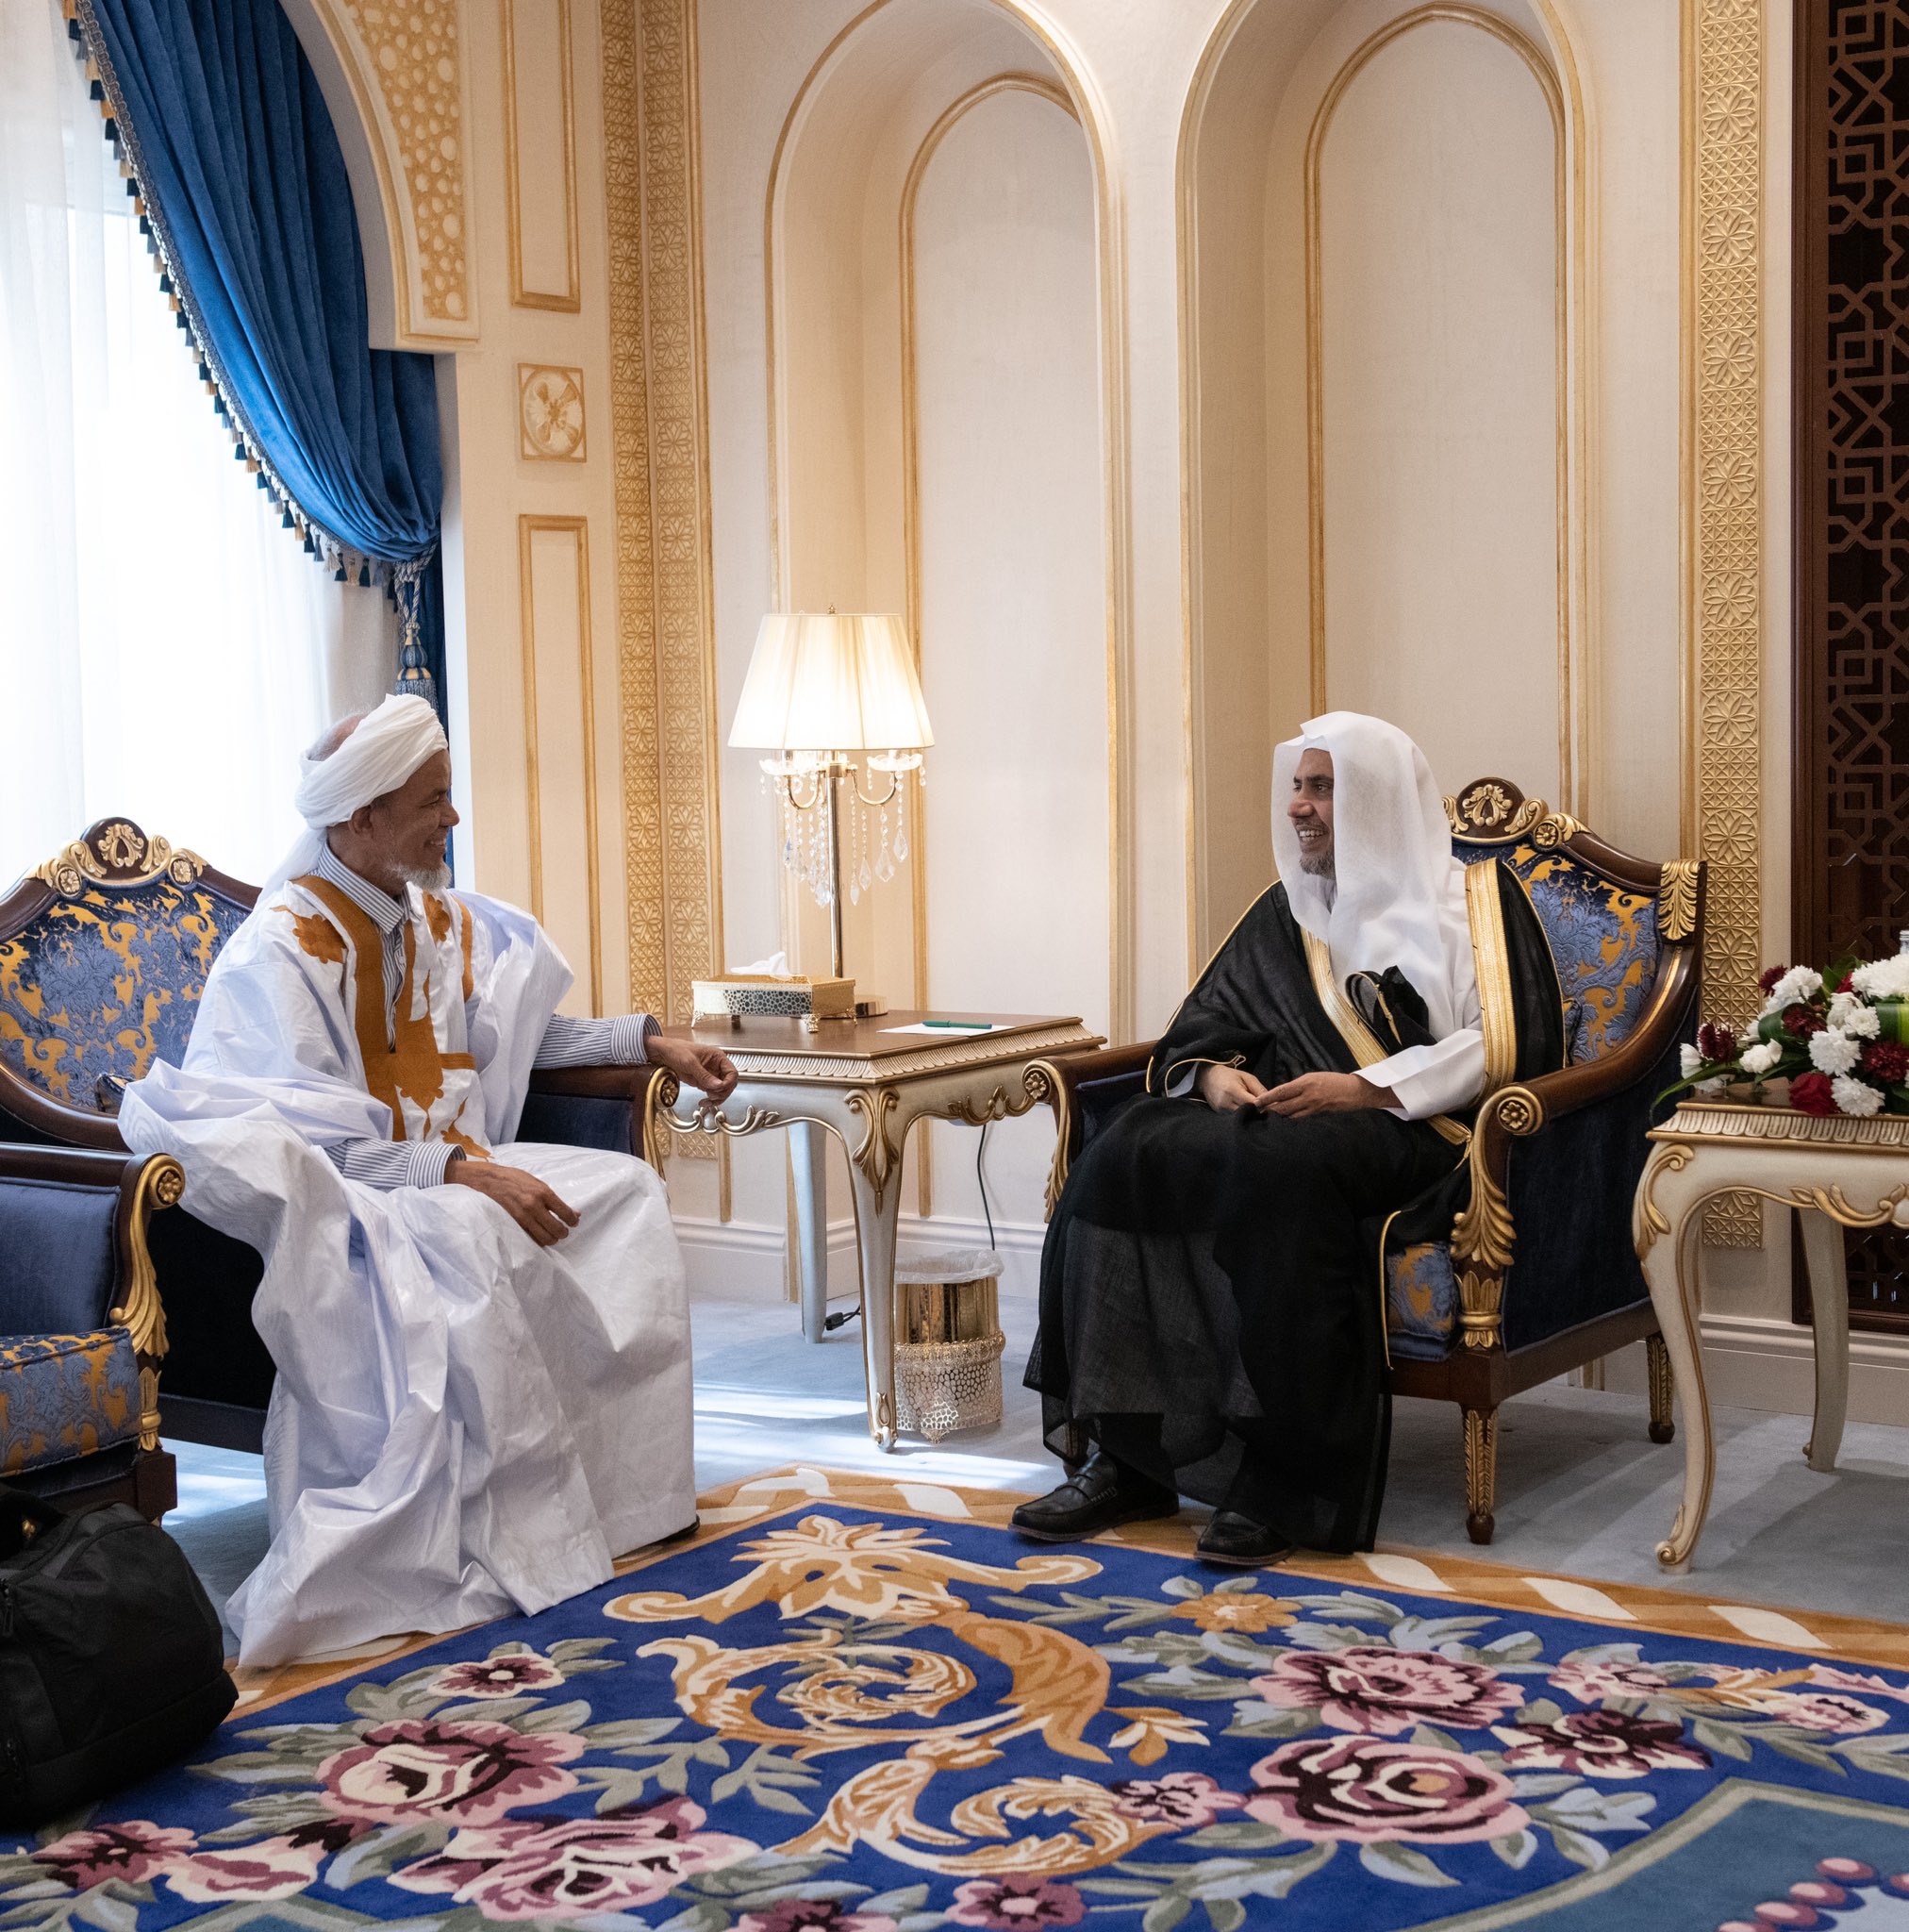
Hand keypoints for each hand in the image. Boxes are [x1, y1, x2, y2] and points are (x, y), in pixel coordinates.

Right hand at [448, 1159, 580, 1245]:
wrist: (490, 1180)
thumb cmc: (515, 1179)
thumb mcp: (538, 1183)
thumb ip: (555, 1199)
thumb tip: (574, 1212)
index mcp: (543, 1193)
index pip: (565, 1213)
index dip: (573, 1221)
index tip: (573, 1222)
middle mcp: (534, 1206)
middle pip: (557, 1230)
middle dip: (563, 1232)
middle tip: (563, 1230)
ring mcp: (522, 1217)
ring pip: (545, 1238)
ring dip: (552, 1238)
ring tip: (552, 1234)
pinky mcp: (513, 1224)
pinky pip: (531, 1239)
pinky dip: (538, 1240)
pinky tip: (540, 1235)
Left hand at [649, 1035, 738, 1105]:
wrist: (663, 1054)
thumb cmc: (676, 1050)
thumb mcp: (690, 1062)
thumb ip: (704, 1075)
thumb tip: (718, 1086)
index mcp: (717, 1057)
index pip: (732, 1072)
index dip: (728, 1083)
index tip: (719, 1089)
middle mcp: (716, 1066)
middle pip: (729, 1083)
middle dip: (723, 1092)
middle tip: (712, 1096)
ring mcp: (710, 1075)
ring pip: (722, 1090)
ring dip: (717, 1098)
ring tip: (707, 1101)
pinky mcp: (703, 1082)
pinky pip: (712, 1093)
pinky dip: (710, 1099)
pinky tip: (704, 1102)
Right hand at [1198, 1065, 1270, 1112]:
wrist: (1208, 1079)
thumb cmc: (1230, 1076)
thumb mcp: (1247, 1077)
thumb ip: (1259, 1089)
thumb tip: (1270, 1102)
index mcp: (1232, 1090)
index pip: (1252, 1103)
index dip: (1262, 1105)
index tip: (1270, 1105)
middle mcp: (1225, 1102)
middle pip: (1247, 1113)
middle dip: (1258, 1111)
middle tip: (1265, 1109)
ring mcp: (1221, 1110)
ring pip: (1242, 1118)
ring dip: (1250, 1115)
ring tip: (1255, 1109)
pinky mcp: (1220, 1115)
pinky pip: (1235, 1118)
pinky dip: (1243, 1116)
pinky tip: (1246, 1111)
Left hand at [1257, 1071, 1396, 1116]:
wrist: (1355, 1091)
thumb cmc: (1334, 1081)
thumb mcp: (1314, 1077)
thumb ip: (1299, 1084)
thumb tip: (1284, 1092)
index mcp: (1306, 1082)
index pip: (1282, 1091)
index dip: (1268, 1097)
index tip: (1257, 1102)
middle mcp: (1308, 1095)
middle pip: (1283, 1105)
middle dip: (1269, 1110)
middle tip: (1257, 1113)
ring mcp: (1314, 1107)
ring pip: (1290, 1115)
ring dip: (1278, 1118)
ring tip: (1267, 1119)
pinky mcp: (1319, 1115)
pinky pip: (1301, 1119)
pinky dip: (1291, 1121)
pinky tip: (1284, 1123)